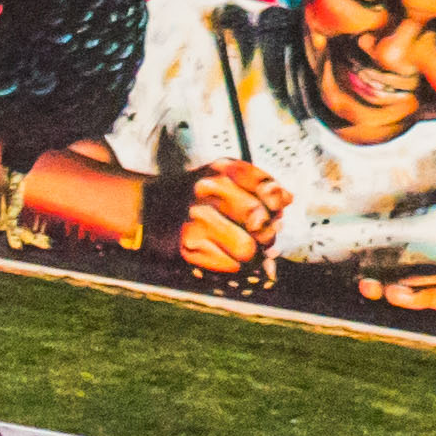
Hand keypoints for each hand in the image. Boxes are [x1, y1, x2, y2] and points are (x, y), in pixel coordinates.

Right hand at [162, 161, 290, 279]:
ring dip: (250, 254)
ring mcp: (197, 218)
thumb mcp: (224, 178)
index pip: (268, 190)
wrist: (148, 210)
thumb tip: (287, 199)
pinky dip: (233, 266)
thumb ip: (258, 185)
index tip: (273, 211)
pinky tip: (223, 255)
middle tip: (257, 236)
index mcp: (223, 169)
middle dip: (265, 234)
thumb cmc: (195, 196)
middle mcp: (209, 190)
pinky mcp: (189, 245)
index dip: (276, 206)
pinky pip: (230, 265)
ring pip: (248, 248)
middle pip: (260, 221)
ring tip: (240, 248)